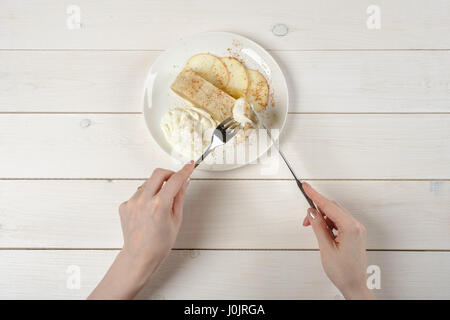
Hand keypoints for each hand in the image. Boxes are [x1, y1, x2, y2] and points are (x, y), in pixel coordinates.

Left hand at [88, 163, 193, 298]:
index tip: (189, 166)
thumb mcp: (176, 220)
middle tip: (175, 179)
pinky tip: (148, 212)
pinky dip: (146, 197)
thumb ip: (179, 197)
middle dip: (169, 173)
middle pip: (158, 173)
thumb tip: (183, 182)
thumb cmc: (159, 244)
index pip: (175, 180)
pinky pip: (138, 193)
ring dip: (157, 187)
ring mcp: (132, 202)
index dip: (185, 171)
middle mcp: (143, 201)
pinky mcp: (124, 205)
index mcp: (159, 205)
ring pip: (147, 183)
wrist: (139, 256)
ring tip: (160, 204)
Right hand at [302, 183, 373, 299]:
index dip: (315, 195)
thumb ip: (318, 227)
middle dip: (317, 210)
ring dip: (322, 217)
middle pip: (333, 208)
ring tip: (313, 228)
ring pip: (335, 214)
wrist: (355, 285)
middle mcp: (356, 226)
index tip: (306, 187)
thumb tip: (312, 212)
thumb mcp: (325, 248)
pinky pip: (340, 221)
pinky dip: (329, 223)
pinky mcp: (354, 234)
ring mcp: (356, 230)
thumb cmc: (343, 272)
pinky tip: (322, 231)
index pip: (328, 206)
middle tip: (305, 220)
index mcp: (350, 228)